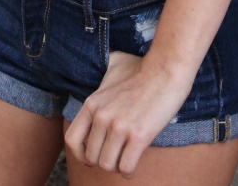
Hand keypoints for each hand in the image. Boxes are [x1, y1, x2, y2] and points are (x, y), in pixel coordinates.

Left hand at [65, 51, 194, 176]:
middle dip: (103, 160)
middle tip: (116, 155)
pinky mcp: (138, 135)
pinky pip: (126, 167)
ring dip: (116, 166)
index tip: (91, 157)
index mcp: (92, 103)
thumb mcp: (112, 67)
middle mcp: (101, 116)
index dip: (80, 154)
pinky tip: (134, 165)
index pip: (72, 139)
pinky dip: (129, 171)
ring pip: (107, 164)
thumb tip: (104, 77)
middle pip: (91, 156)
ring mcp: (119, 126)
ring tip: (125, 159)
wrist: (166, 69)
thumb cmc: (142, 69)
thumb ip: (102, 76)